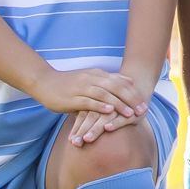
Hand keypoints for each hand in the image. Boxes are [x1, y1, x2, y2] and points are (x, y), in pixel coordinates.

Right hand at [32, 64, 146, 142]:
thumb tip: (128, 82)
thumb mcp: (90, 78)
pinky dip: (100, 106)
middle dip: (131, 99)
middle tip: (142, 110)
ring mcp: (82, 87)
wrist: (44, 82)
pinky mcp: (73, 97)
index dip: (134, 93)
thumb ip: (108, 81)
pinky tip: (109, 112)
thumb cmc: (68, 83)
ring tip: (130, 114)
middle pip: (116, 88)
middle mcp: (91, 79)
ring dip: (119, 104)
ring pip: (104, 95)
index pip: (120, 83)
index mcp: (97, 74)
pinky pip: (89, 102)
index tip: (145, 103)